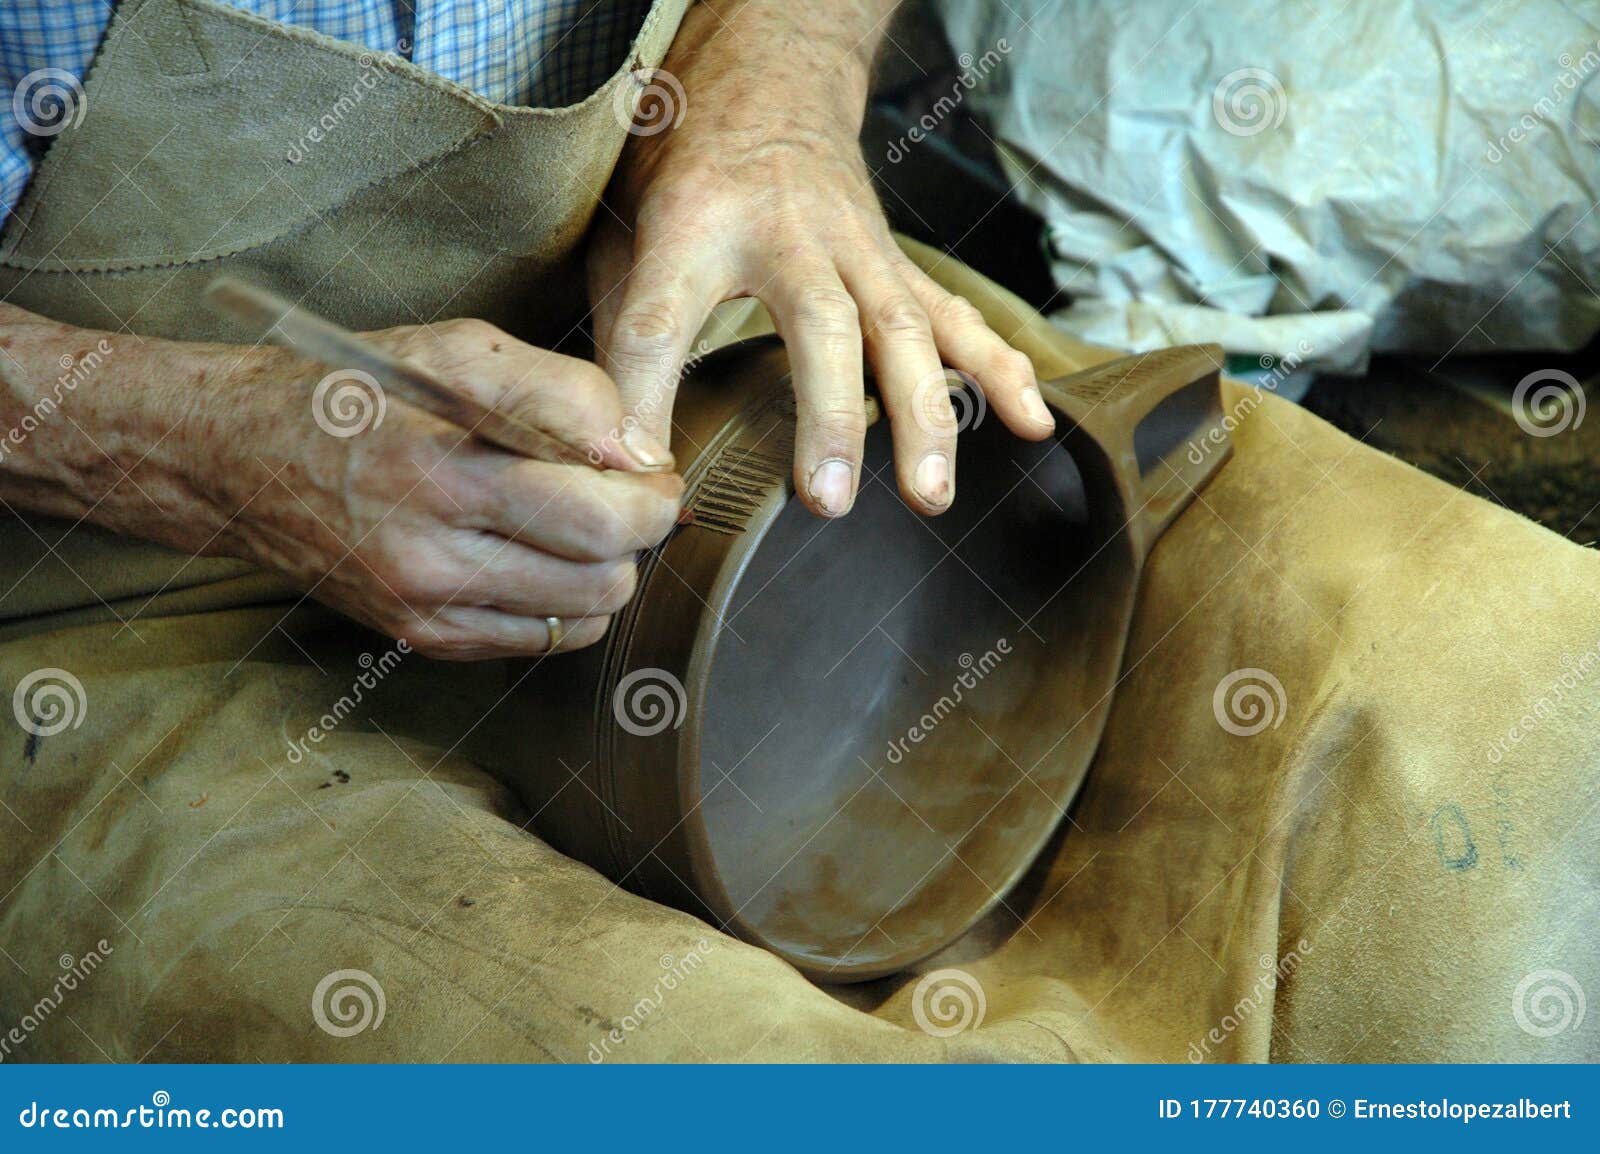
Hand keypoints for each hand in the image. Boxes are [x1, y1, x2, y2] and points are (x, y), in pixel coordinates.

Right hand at [0, 310, 680, 659]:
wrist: (232, 458)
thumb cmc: (348, 391)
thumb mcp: (457, 351)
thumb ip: (563, 394)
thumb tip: (639, 453)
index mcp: (439, 470)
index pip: (596, 516)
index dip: (651, 495)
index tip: (650, 471)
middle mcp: (429, 554)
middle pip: (602, 577)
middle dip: (636, 535)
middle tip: (624, 495)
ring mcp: (423, 606)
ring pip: (583, 617)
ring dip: (605, 570)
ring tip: (576, 521)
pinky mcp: (419, 636)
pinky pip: (541, 639)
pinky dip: (564, 602)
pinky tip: (537, 553)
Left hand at [589, 0, 1055, 519]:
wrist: (771, 76)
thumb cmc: (687, 164)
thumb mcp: (623, 230)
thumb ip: (620, 333)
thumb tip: (624, 450)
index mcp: (695, 220)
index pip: (660, 317)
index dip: (644, 394)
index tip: (641, 466)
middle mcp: (789, 230)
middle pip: (818, 324)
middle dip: (831, 416)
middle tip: (827, 501)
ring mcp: (858, 245)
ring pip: (904, 328)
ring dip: (924, 416)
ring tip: (929, 496)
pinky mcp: (898, 264)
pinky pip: (958, 317)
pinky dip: (999, 371)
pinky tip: (1032, 423)